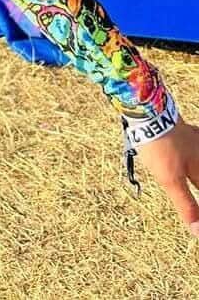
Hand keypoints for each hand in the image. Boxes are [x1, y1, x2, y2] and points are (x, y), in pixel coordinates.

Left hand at [137, 120, 198, 236]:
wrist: (149, 111)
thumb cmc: (160, 147)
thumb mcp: (171, 180)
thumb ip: (186, 206)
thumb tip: (198, 232)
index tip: (197, 223)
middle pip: (198, 179)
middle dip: (195, 192)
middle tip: (194, 210)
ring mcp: (197, 142)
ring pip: (198, 165)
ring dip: (194, 176)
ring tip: (191, 179)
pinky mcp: (187, 133)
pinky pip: (196, 150)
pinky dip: (194, 161)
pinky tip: (190, 157)